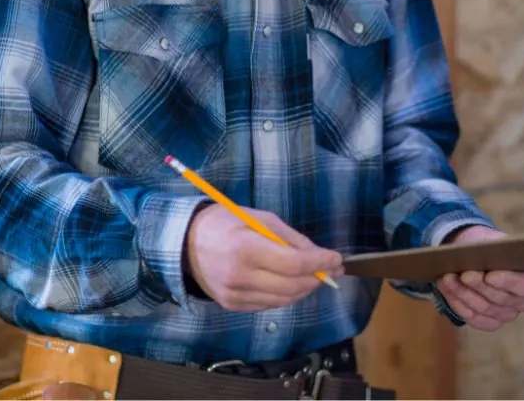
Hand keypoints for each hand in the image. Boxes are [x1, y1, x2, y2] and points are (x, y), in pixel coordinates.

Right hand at [184, 203, 343, 311]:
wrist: (186, 242)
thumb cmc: (227, 223)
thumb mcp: (261, 219)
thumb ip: (291, 238)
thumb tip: (319, 255)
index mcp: (246, 248)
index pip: (294, 264)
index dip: (320, 263)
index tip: (337, 259)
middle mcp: (239, 276)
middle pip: (292, 286)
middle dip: (318, 278)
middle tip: (333, 269)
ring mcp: (234, 295)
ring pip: (283, 300)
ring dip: (305, 289)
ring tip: (317, 277)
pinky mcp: (232, 305)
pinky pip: (268, 305)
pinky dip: (286, 296)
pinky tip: (294, 284)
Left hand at [435, 226, 523, 331]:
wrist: (476, 254)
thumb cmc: (490, 246)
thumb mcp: (494, 240)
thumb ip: (495, 250)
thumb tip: (488, 258)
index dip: (508, 282)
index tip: (489, 275)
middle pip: (501, 300)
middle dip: (479, 286)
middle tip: (463, 274)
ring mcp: (508, 315)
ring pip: (484, 310)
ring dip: (463, 293)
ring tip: (447, 278)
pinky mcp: (490, 322)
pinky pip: (473, 318)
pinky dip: (457, 303)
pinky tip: (446, 289)